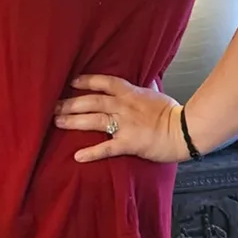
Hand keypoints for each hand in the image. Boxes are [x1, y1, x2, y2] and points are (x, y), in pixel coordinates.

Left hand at [54, 74, 188, 163]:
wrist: (185, 130)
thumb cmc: (173, 113)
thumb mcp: (156, 94)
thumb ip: (145, 89)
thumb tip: (146, 81)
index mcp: (131, 92)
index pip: (104, 82)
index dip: (86, 81)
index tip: (71, 82)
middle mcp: (124, 106)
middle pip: (92, 101)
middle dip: (71, 103)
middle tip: (53, 105)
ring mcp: (125, 124)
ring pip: (94, 120)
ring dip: (74, 121)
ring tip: (57, 122)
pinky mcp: (129, 143)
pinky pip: (107, 147)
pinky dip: (92, 152)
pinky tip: (77, 156)